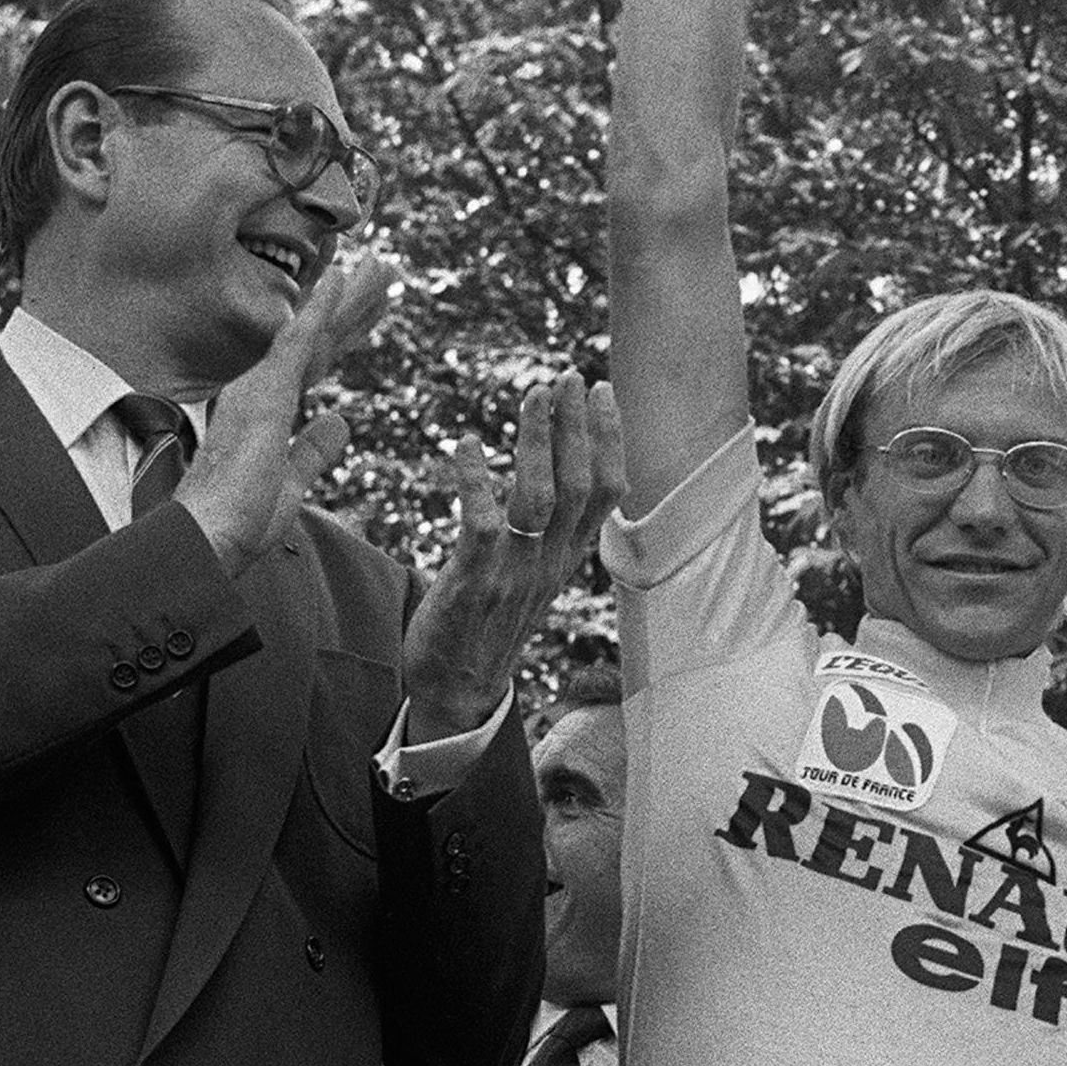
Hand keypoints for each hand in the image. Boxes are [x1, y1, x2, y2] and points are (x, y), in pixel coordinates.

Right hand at [172, 252, 390, 573]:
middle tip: (386, 270)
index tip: (370, 308)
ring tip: (381, 265)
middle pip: (319, 338)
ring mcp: (262, 386)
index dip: (344, 334)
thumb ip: (314, 449)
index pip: (316, 362)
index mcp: (271, 411)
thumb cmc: (240, 520)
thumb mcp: (293, 482)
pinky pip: (297, 338)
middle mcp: (264, 389)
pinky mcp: (266, 391)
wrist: (210, 536)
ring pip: (314, 328)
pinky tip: (338, 278)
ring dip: (348, 297)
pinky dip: (318, 307)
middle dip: (353, 307)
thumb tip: (340, 422)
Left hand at [397, 372, 625, 738]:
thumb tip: (554, 479)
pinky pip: (482, 525)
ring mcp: (515, 573)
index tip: (602, 391)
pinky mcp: (473, 582)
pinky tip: (464, 446)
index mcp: (568, 557)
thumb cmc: (488, 624)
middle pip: (580, 485)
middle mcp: (550, 561)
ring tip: (534, 394)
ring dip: (539, 442)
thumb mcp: (532, 574)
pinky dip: (475, 481)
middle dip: (578, 425)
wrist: (457, 690)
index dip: (609, 437)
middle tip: (570, 375)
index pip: (609, 491)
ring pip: (540, 498)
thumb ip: (547, 531)